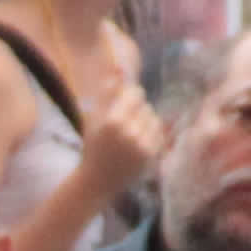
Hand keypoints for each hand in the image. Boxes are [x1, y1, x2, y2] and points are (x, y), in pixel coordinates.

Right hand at [73, 67, 166, 205]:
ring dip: (144, 123)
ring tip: (129, 137)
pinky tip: (136, 146)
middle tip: (121, 128)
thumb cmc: (92, 147)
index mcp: (112, 120)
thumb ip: (106, 93)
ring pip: (154, 118)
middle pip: (145, 105)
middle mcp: (128, 131)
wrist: (96, 182)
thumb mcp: (92, 119)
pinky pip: (158, 133)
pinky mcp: (151, 154)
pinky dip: (149, 136)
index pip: (135, 93)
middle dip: (135, 112)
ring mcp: (142, 144)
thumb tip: (118, 68)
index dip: (129, 98)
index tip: (120, 108)